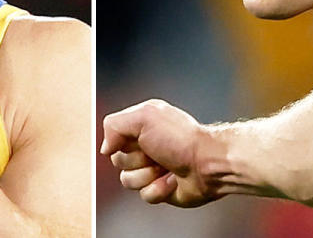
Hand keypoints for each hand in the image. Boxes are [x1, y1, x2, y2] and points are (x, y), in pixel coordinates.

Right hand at [101, 99, 218, 206]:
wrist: (207, 163)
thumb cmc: (181, 138)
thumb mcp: (144, 117)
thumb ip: (114, 125)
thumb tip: (105, 147)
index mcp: (141, 125)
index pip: (113, 138)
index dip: (122, 142)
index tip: (138, 139)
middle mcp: (146, 146)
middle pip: (118, 160)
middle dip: (136, 160)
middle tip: (156, 154)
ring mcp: (152, 168)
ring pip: (128, 180)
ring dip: (147, 175)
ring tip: (166, 167)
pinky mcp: (160, 188)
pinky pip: (144, 195)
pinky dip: (158, 189)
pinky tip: (172, 180)